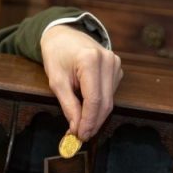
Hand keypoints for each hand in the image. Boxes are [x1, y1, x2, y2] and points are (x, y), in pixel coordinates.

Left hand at [40, 24, 122, 140]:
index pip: (94, 100)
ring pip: (110, 100)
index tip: (80, 136)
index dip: (88, 121)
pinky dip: (99, 106)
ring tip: (81, 126)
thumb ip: (68, 105)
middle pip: (105, 103)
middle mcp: (108, 61)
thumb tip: (76, 127)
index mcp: (91, 61)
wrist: (64, 35)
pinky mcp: (116, 69)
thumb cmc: (57, 55)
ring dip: (96, 116)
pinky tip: (87, 110)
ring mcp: (115, 64)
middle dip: (93, 123)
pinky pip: (110, 93)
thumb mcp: (56, 81)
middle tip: (81, 137)